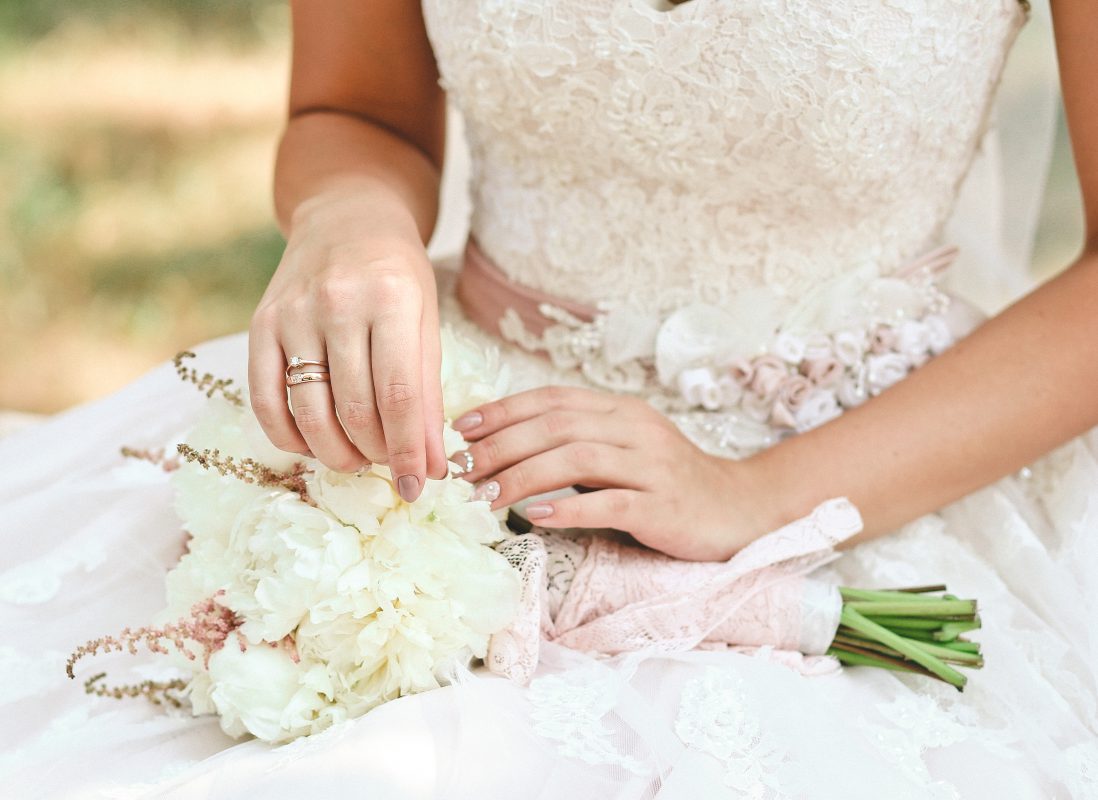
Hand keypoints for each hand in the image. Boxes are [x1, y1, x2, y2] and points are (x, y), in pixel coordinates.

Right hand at [248, 191, 448, 499]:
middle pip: (355, 410)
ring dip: (335, 453)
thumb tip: (434, 466)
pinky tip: (311, 446)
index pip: (400, 396)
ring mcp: (293, 313)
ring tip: (357, 459)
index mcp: (391, 299)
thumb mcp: (426, 323)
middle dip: (377, 455)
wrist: (346, 217)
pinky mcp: (260, 323)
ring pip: (310, 412)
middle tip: (390, 467)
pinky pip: (265, 399)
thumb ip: (429, 395)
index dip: (409, 451)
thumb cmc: (397, 275)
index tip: (419, 486)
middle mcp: (338, 303)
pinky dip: (288, 437)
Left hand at [449, 386, 769, 560]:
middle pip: (557, 426)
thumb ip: (578, 443)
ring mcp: (653, 467)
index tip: (461, 428)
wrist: (741, 507)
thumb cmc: (670, 483)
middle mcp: (636, 430)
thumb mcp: (625, 450)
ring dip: (523, 476)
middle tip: (462, 470)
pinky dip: (570, 508)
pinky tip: (537, 517)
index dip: (504, 410)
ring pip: (578, 459)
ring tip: (486, 497)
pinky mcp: (665, 507)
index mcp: (621, 412)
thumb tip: (507, 450)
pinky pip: (611, 503)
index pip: (553, 400)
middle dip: (501, 445)